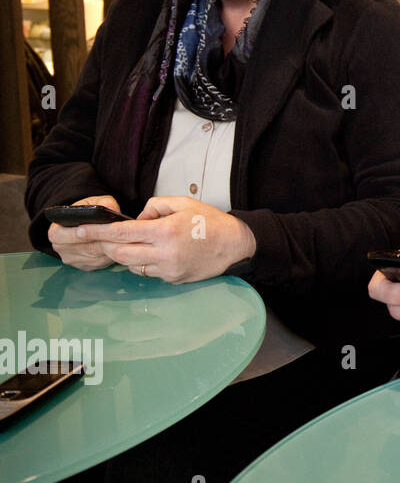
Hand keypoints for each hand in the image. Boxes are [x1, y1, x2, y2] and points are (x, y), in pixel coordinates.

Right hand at [47, 195, 123, 270]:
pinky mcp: (86, 266)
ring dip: (110, 249)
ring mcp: (73, 260)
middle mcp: (61, 248)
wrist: (86, 223)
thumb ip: (103, 203)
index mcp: (56, 232)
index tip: (95, 229)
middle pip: (84, 247)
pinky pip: (101, 263)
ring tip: (123, 239)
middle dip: (102, 241)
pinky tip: (120, 247)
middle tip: (118, 235)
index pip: (64, 235)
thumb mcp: (94, 202)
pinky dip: (111, 255)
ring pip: (95, 256)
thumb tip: (111, 209)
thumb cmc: (88, 211)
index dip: (81, 233)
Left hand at [81, 195, 256, 282]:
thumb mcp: (183, 203)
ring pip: (131, 265)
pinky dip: (143, 262)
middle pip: (119, 254)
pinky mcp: (173, 279)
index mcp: (165, 231)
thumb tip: (136, 218)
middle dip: (105, 246)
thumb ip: (155, 206)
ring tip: (132, 244)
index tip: (79, 229)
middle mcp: (164, 253)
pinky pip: (148, 272)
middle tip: (99, 239)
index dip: (97, 231)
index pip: (121, 233)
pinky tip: (154, 253)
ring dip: (125, 254)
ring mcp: (168, 269)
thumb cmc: (210, 221)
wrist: (236, 245)